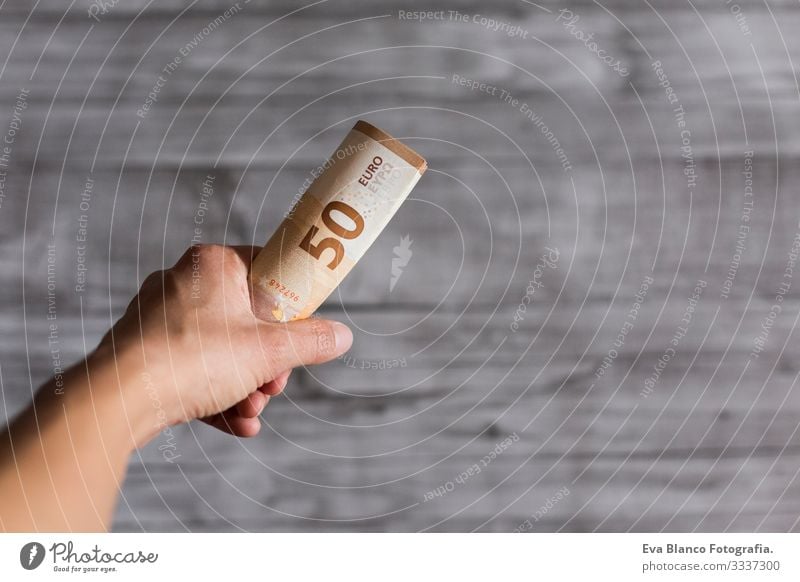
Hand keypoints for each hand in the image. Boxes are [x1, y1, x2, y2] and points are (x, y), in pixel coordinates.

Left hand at [97, 244, 352, 442]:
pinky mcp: (147, 353)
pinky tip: (238, 424)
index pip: (267, 269)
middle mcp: (183, 284)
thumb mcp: (268, 352)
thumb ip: (310, 342)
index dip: (291, 302)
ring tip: (252, 411)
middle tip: (275, 385)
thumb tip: (342, 336)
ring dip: (246, 386)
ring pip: (221, 352)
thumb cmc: (192, 359)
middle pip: (247, 320)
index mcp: (213, 265)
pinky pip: (194, 371)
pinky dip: (218, 396)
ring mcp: (161, 320)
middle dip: (268, 362)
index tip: (304, 329)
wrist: (119, 398)